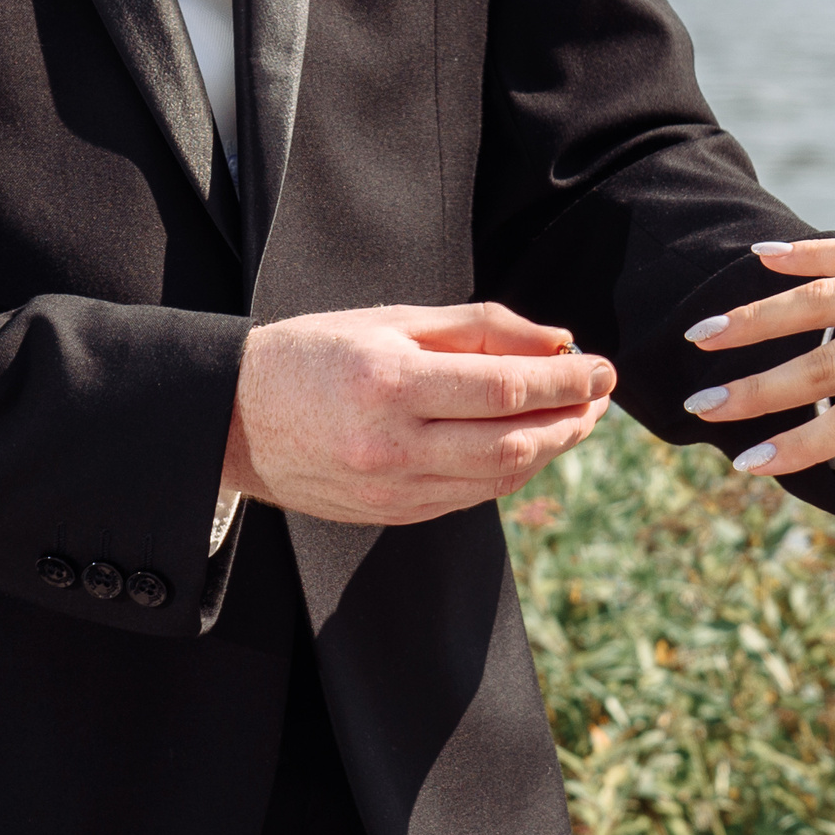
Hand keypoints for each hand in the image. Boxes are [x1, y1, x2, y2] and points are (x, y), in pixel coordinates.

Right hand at [223, 303, 616, 526]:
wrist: (232, 418)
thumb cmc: (314, 355)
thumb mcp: (391, 319)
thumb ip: (479, 328)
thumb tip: (556, 341)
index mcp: (390, 382)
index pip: (507, 388)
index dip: (567, 380)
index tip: (602, 367)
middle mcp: (393, 444)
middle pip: (515, 441)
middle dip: (572, 418)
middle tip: (601, 395)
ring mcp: (394, 488)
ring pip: (501, 476)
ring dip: (552, 448)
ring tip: (578, 418)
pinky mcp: (394, 514)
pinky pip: (474, 496)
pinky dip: (513, 470)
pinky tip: (531, 444)